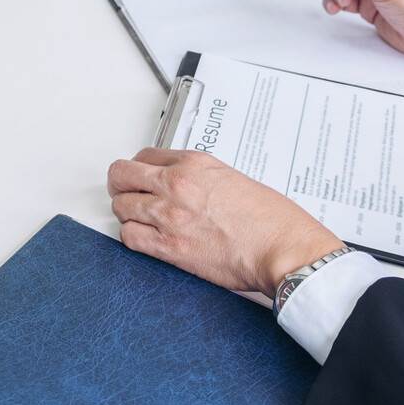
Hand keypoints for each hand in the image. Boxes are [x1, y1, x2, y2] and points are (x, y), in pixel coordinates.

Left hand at [107, 149, 342, 296]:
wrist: (283, 249)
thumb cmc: (271, 220)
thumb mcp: (233, 178)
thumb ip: (202, 177)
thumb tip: (184, 184)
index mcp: (194, 164)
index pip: (145, 156)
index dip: (139, 167)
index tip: (140, 176)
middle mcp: (176, 185)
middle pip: (122, 175)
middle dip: (120, 184)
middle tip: (125, 193)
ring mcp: (169, 215)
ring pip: (121, 206)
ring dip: (126, 212)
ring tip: (138, 218)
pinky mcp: (169, 246)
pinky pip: (129, 236)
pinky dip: (132, 236)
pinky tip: (143, 237)